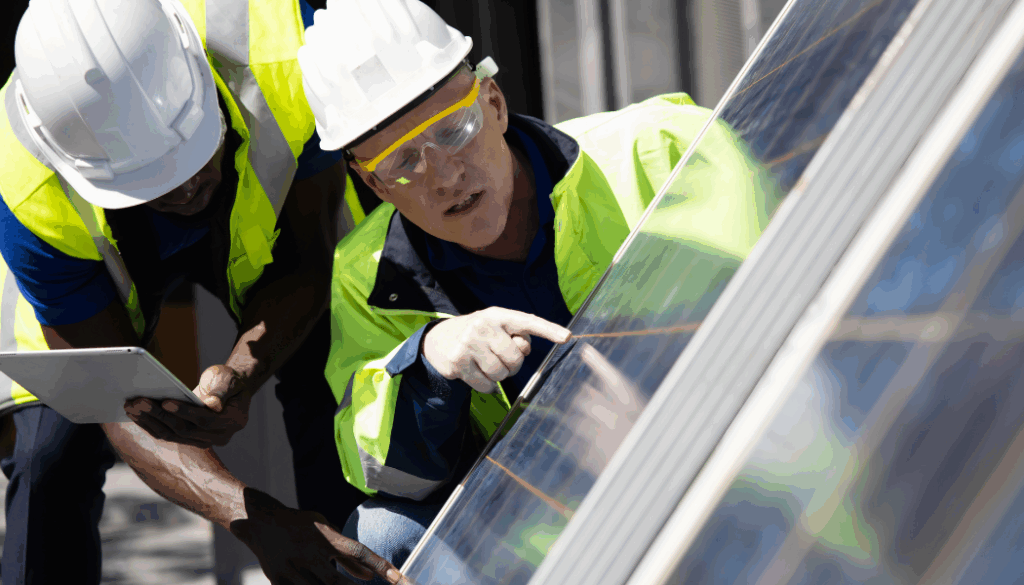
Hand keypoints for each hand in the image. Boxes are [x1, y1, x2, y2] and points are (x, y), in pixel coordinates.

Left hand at [124, 364, 252, 448]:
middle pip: (185, 430)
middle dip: (159, 415)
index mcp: (233, 421)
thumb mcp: (230, 381)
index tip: (165, 401)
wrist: (230, 390)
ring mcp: (203, 441)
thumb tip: (213, 404)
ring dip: (149, 421)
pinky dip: (149, 424)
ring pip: (172, 435)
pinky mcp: (188, 439)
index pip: (206, 420)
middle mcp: (219, 436)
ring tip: (131, 406)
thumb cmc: (229, 380)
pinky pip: (167, 434)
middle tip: (138, 401)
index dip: (185, 412)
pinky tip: (134, 413)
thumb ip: (222, 391)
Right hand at [232, 489, 411, 584]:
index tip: (398, 579)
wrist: (262, 522)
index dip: (380, 566)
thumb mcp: (327, 531)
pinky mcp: (279, 579)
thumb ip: (347, 555)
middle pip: (336, 582)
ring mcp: (294, 568)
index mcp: (327, 538)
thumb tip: (367, 576)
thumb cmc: (302, 526)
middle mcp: (312, 553)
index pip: (359, 553)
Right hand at [423, 308, 570, 392]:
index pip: (527, 322)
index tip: (567, 337)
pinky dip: (486, 386)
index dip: (548, 330)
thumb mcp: (495, 326)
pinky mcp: (458, 363)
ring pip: (501, 374)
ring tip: (485, 364)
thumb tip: (523, 350)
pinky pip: (486, 386)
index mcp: (497, 315)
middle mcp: (483, 326)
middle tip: (500, 358)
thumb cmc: (478, 335)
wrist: (438, 340)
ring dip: (497, 376)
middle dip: (512, 365)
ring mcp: (469, 344)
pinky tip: (476, 374)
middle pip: (515, 359)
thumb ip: (514, 335)